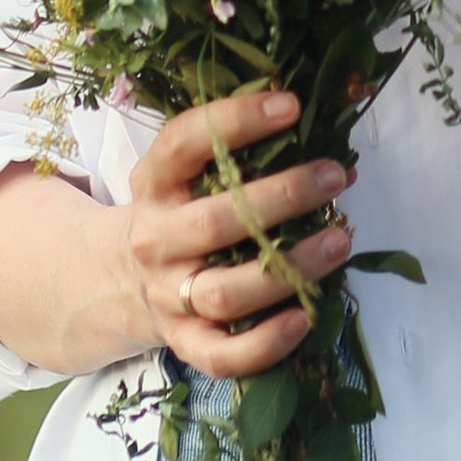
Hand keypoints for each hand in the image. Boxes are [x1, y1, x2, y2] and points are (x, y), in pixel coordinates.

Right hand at [117, 84, 353, 380]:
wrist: (120, 282)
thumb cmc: (180, 213)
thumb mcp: (188, 175)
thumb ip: (245, 158)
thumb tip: (340, 156)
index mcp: (153, 184)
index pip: (183, 143)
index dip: (237, 120)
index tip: (291, 105)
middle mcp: (154, 239)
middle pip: (215, 222)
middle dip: (282, 197)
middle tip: (334, 177)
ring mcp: (166, 296)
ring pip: (226, 292)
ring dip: (289, 268)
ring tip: (340, 241)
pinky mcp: (182, 343)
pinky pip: (221, 354)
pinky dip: (265, 342)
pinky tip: (305, 316)